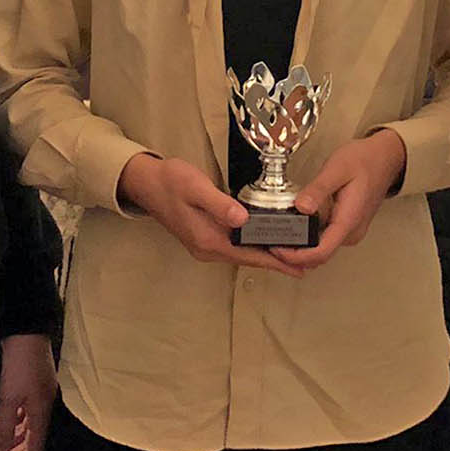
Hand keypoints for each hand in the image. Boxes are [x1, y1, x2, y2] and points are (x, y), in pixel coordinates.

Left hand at [0, 333, 56, 450]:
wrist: (26, 328)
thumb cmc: (18, 364)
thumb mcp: (7, 398)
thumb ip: (2, 428)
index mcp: (42, 412)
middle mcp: (45, 406)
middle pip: (33, 441)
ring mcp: (40, 394)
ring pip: (29, 428)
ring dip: (15, 442)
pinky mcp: (33, 384)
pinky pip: (26, 414)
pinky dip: (16, 424)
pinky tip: (6, 424)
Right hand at [116, 155, 302, 277]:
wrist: (146, 184)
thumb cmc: (170, 182)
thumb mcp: (196, 188)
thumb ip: (220, 204)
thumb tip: (243, 219)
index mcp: (209, 240)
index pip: (250, 256)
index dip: (275, 263)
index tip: (298, 268)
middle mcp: (207, 248)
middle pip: (248, 259)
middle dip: (275, 262)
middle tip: (303, 263)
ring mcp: (205, 245)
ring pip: (242, 254)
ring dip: (264, 256)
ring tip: (289, 255)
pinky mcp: (204, 237)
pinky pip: (234, 247)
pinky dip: (251, 247)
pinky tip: (262, 242)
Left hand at [273, 130, 406, 270]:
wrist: (386, 158)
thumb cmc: (366, 161)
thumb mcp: (338, 169)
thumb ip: (318, 189)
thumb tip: (301, 207)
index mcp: (348, 221)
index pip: (320, 253)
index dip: (295, 257)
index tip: (277, 248)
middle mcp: (351, 232)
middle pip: (319, 256)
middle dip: (293, 255)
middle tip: (271, 242)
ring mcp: (350, 230)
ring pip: (322, 250)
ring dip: (300, 248)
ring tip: (279, 235)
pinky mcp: (347, 226)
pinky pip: (326, 240)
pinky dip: (309, 239)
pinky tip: (295, 227)